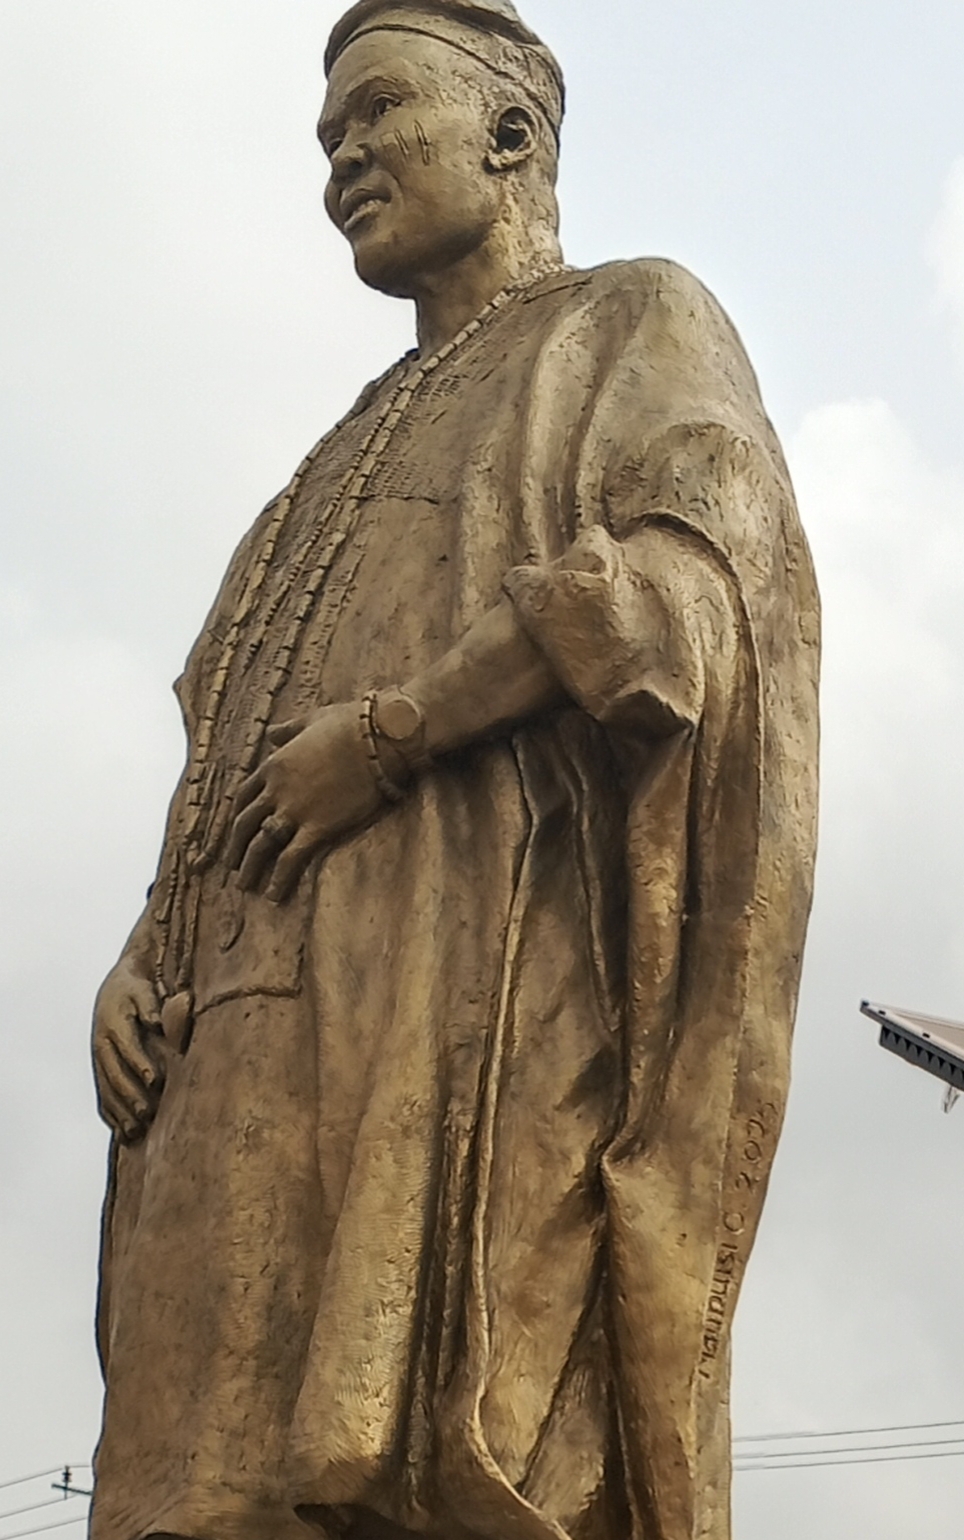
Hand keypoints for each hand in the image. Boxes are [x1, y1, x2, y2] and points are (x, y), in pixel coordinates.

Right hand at [92, 956, 164, 1142]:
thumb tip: (157, 1021)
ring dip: (119, 1111)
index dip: (140, 1063)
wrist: (115, 987)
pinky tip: (121, 1130)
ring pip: (106, 1089)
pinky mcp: (100, 1069)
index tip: (155, 1080)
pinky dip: (111, 1113)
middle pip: (114, 1073)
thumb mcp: (143, 991)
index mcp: (113, 1023)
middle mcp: (101, 1044)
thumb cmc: (135, 990)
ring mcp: (98, 1059)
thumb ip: (150, 1006)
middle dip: (130, 1095)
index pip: (127, 1046)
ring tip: (135, 1130)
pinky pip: (102, 1094)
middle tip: (146, 1113)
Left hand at [227, 701, 385, 901]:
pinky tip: (273, 895)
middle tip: (232, 865)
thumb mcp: (312, 719)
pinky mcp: (318, 827)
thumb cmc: (351, 724)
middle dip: (236, 846)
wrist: (378, 738)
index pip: (245, 796)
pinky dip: (279, 879)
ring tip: (245, 885)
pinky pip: (291, 859)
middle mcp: (277, 790)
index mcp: (274, 764)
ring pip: (261, 845)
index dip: (238, 816)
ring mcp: (296, 810)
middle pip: (246, 823)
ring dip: (250, 867)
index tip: (236, 831)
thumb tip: (272, 732)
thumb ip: (288, 729)